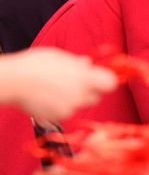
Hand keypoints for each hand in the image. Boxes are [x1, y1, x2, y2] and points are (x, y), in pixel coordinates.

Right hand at [0, 48, 117, 120]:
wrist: (12, 82)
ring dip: (75, 100)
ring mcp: (69, 108)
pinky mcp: (58, 118)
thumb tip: (88, 64)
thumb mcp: (59, 57)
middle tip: (74, 83)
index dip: (106, 81)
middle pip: (97, 98)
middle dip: (90, 92)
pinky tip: (48, 98)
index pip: (110, 84)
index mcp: (84, 77)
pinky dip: (61, 107)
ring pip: (81, 106)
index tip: (99, 79)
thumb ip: (77, 63)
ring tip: (56, 88)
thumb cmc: (35, 64)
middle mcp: (80, 95)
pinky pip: (66, 113)